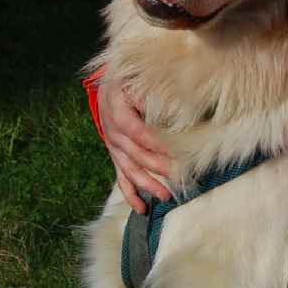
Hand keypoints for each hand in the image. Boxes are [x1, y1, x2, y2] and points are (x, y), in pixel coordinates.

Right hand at [97, 80, 172, 213]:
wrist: (108, 85)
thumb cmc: (129, 80)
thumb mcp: (137, 79)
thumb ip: (151, 92)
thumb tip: (172, 107)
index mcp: (118, 112)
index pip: (138, 132)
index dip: (157, 144)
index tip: (177, 153)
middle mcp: (113, 132)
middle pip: (136, 154)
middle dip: (158, 167)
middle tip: (180, 176)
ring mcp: (113, 146)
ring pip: (129, 170)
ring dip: (147, 185)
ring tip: (165, 196)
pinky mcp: (116, 155)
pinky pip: (121, 177)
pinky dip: (130, 194)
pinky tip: (141, 209)